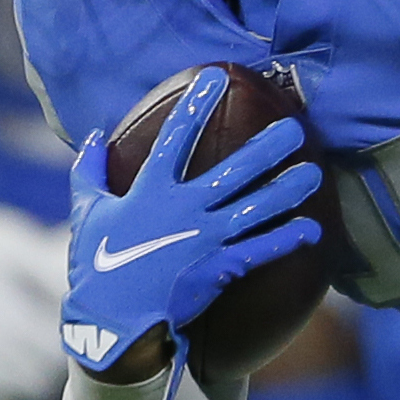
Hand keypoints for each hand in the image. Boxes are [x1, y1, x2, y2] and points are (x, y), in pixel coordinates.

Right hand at [60, 69, 320, 385]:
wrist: (112, 322)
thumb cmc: (96, 267)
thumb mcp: (86, 214)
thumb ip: (89, 171)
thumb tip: (93, 135)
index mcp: (149, 191)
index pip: (174, 138)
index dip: (195, 105)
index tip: (216, 77)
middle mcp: (183, 209)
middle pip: (234, 171)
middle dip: (267, 148)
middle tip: (295, 129)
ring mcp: (204, 240)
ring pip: (256, 208)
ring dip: (287, 190)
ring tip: (314, 173)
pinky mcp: (218, 269)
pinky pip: (259, 252)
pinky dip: (286, 240)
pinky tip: (312, 229)